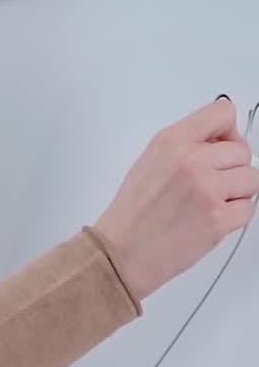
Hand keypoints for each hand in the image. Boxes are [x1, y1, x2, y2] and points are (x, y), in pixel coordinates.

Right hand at [92, 96, 258, 302]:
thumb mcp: (149, 163)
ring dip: (235, 194)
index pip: (222, 113)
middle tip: (206, 186)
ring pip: (251, 179)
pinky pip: (248, 209)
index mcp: (171, 142)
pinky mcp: (219, 218)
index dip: (226, 132)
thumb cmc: (132, 215)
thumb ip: (186, 145)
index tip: (220, 147)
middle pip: (242, 151)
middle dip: (230, 169)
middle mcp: (191, 161)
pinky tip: (207, 220)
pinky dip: (233, 217)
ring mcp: (207, 190)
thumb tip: (220, 140)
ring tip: (206, 205)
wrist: (120, 253)